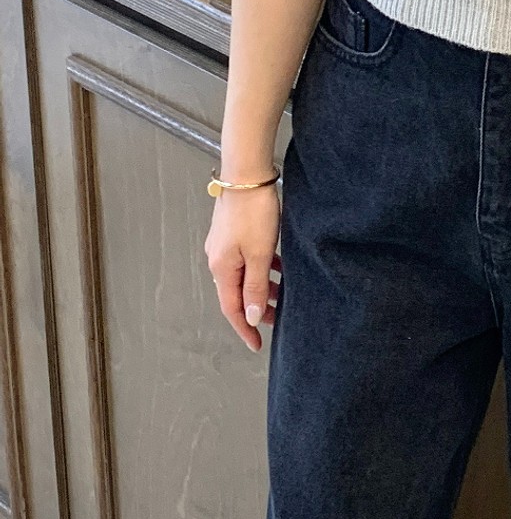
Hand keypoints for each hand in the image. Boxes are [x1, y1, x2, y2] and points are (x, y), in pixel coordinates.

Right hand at [204, 184, 281, 350]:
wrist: (246, 174)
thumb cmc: (253, 210)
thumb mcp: (259, 254)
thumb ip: (256, 287)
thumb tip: (252, 316)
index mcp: (221, 268)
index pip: (231, 309)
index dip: (245, 328)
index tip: (256, 344)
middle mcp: (218, 259)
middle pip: (236, 293)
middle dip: (255, 309)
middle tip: (276, 319)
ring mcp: (224, 245)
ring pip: (243, 276)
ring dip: (261, 288)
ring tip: (282, 293)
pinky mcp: (233, 232)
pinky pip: (246, 259)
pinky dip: (260, 268)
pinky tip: (277, 266)